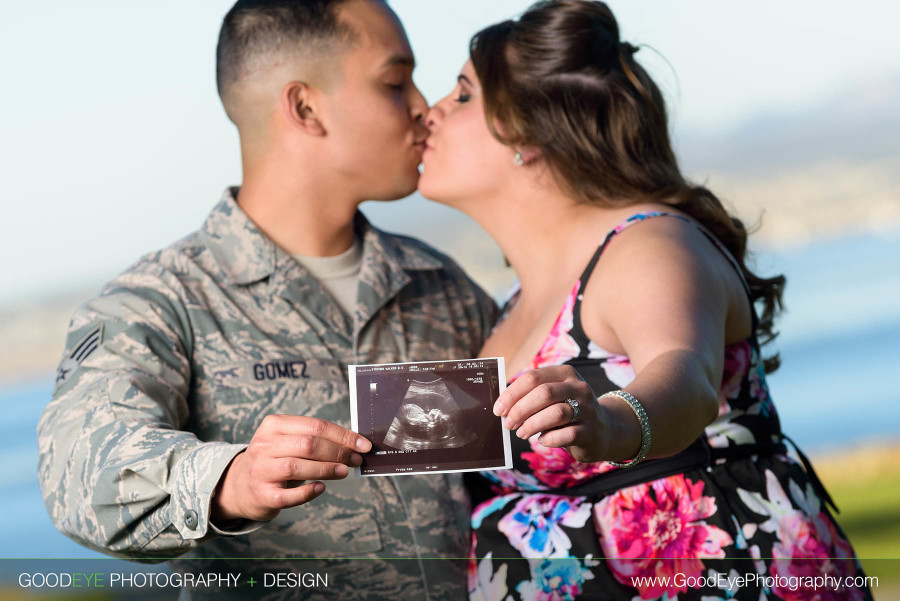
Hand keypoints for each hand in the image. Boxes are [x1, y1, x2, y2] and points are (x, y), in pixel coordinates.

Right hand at [212, 415, 371, 522]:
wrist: (240, 485)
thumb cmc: (275, 459)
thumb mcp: (287, 440)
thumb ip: (314, 439)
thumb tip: (354, 444)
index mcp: (273, 425)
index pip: (315, 426)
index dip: (343, 435)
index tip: (363, 445)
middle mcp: (264, 445)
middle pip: (308, 445)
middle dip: (338, 452)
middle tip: (356, 459)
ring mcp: (261, 470)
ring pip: (298, 467)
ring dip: (327, 469)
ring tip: (344, 471)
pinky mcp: (262, 494)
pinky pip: (289, 495)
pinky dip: (308, 492)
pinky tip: (321, 488)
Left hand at [493, 365, 608, 462]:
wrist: (603, 431)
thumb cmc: (567, 413)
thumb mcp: (553, 398)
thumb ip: (531, 397)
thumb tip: (503, 406)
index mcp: (565, 373)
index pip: (533, 377)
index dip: (512, 394)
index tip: (498, 409)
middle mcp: (579, 387)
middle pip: (543, 393)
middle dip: (520, 410)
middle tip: (507, 424)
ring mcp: (588, 408)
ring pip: (556, 412)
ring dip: (532, 425)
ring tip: (521, 433)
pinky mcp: (591, 431)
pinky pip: (567, 434)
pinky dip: (549, 439)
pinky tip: (543, 440)